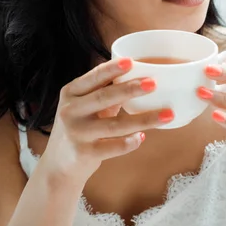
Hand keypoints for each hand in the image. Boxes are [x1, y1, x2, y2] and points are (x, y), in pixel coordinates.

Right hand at [40, 58, 174, 185]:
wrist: (58, 164)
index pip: (92, 77)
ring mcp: (76, 132)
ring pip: (115, 124)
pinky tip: (142, 137)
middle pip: (104, 97)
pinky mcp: (84, 153)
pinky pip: (113, 147)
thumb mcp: (84, 107)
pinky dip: (130, 142)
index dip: (111, 69)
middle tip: (153, 83)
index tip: (131, 61)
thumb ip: (105, 94)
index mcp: (70, 93)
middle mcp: (70, 111)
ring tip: (167, 114)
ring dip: (144, 119)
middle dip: (130, 89)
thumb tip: (137, 78)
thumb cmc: (79, 129)